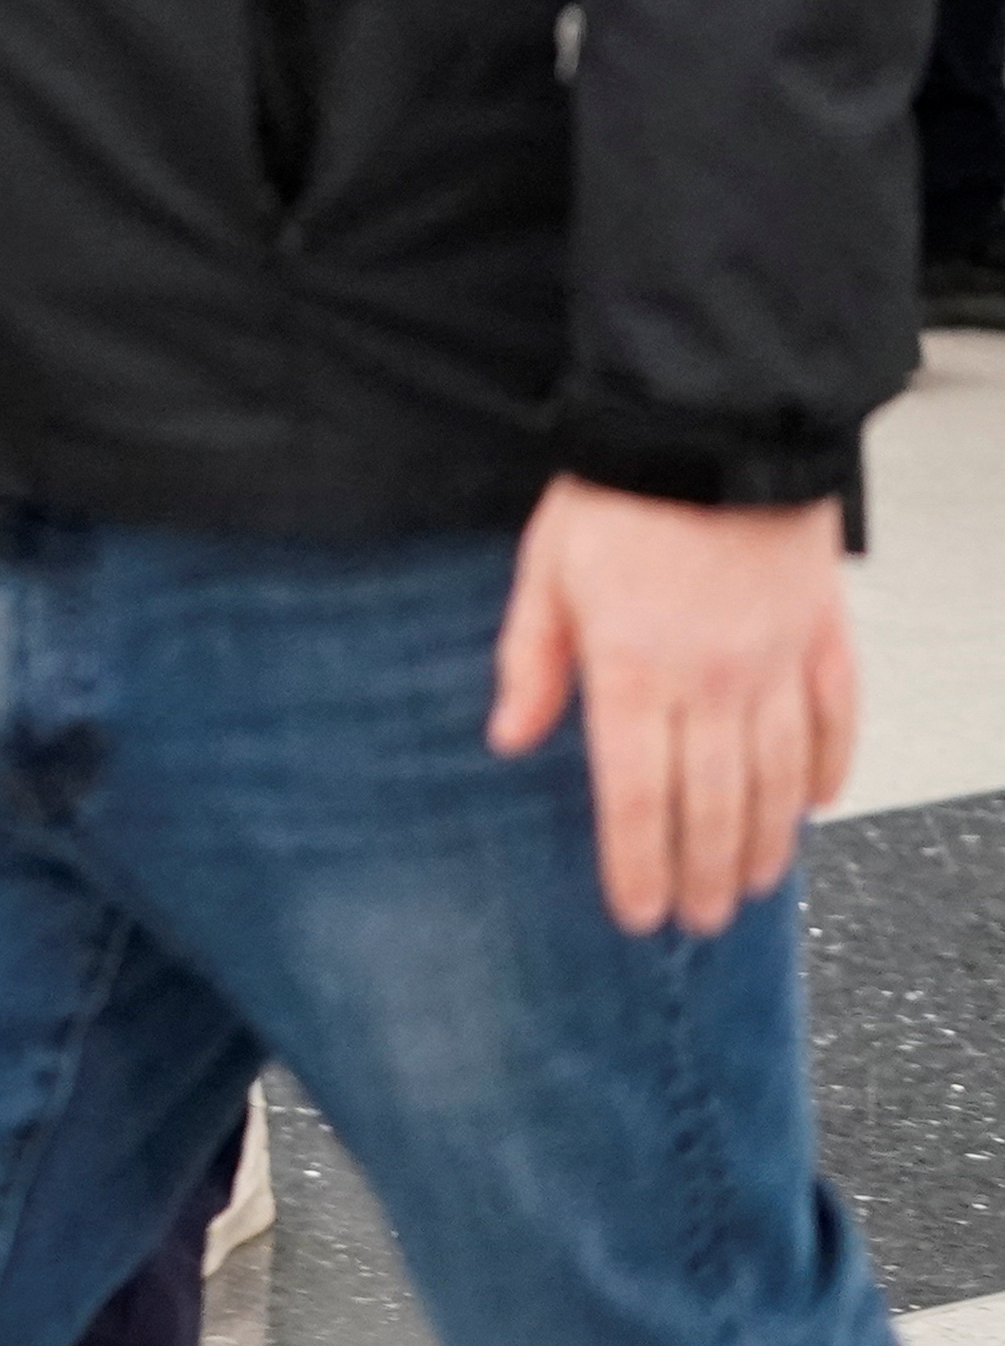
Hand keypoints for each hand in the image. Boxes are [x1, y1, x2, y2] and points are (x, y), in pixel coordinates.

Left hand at [490, 478, 860, 936]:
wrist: (710, 425)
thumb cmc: (617, 495)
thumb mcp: (545, 571)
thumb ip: (531, 659)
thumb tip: (509, 737)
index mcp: (633, 669)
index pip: (637, 796)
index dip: (637, 863)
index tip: (637, 912)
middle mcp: (712, 679)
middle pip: (712, 803)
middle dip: (702, 873)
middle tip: (698, 920)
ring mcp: (776, 660)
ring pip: (779, 777)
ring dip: (766, 840)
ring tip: (751, 886)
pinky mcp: (823, 633)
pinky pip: (836, 718)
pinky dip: (830, 768)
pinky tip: (817, 806)